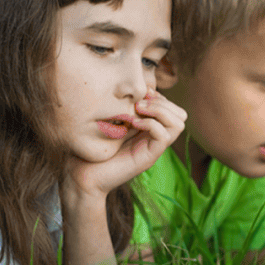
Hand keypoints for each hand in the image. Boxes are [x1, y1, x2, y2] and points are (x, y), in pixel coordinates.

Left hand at [66, 90, 186, 197]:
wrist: (83, 175)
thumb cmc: (92, 148)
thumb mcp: (110, 121)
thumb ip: (124, 108)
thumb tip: (133, 89)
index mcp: (149, 129)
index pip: (171, 107)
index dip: (158, 96)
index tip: (139, 94)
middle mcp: (154, 139)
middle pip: (181, 115)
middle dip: (162, 102)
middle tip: (139, 104)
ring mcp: (153, 149)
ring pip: (178, 124)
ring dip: (159, 111)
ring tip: (138, 111)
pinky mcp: (148, 158)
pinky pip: (164, 136)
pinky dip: (151, 124)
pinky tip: (133, 123)